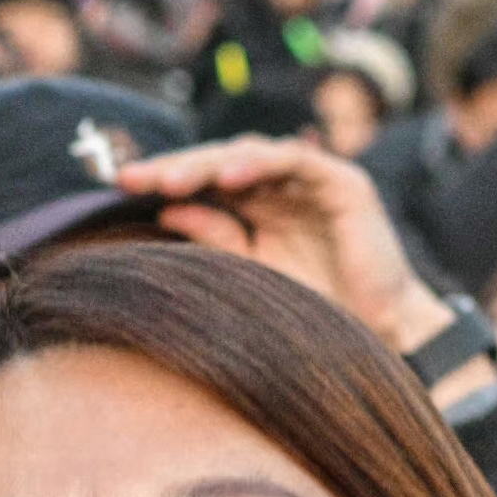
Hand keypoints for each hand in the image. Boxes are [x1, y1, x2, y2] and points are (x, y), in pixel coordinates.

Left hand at [111, 135, 451, 359]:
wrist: (381, 341)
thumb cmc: (316, 315)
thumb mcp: (251, 277)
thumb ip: (215, 242)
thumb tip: (166, 212)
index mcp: (255, 212)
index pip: (202, 184)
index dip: (162, 182)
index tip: (115, 188)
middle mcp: (280, 191)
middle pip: (218, 163)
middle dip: (174, 168)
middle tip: (131, 178)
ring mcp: (311, 183)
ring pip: (250, 155)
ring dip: (208, 164)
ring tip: (169, 181)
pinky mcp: (343, 183)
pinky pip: (295, 161)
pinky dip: (261, 164)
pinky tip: (229, 178)